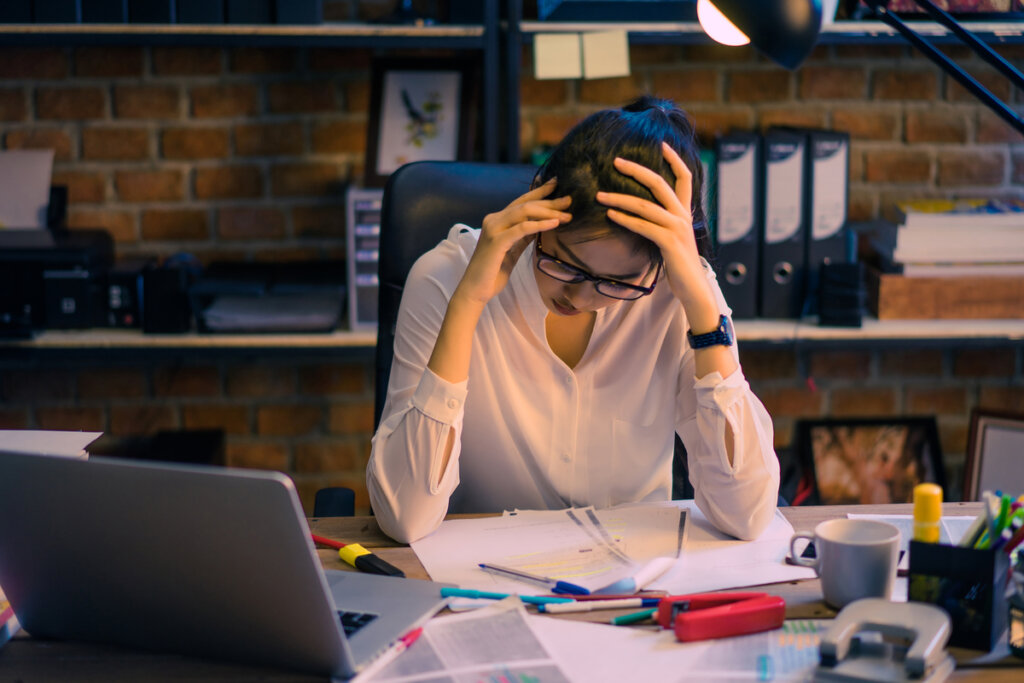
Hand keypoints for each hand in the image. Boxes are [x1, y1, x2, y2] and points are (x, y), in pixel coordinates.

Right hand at [453, 178, 571, 306]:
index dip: (539, 192)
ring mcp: (494, 230)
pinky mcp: (497, 242)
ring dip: (548, 212)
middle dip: (549, 201)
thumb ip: (523, 236)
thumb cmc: (493, 273)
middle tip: (569, 200)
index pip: (521, 202)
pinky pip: (522, 229)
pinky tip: (554, 223)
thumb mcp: (513, 250)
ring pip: (524, 212)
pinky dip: (539, 224)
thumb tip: (542, 224)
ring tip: (566, 214)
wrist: (476, 290)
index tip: (556, 184)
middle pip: (525, 204)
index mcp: (497, 221)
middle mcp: (494, 220)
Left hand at [596, 143, 714, 316]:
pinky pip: (643, 226)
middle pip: (659, 183)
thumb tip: (642, 216)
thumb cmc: (679, 266)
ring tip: (600, 195)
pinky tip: (611, 215)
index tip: (661, 144)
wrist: (694, 289)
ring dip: (620, 198)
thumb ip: (661, 224)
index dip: (674, 159)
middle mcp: (683, 216)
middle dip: (636, 170)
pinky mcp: (670, 242)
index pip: (685, 178)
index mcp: (685, 213)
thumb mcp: (671, 239)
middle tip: (616, 161)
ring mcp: (677, 228)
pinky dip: (626, 219)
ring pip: (645, 205)